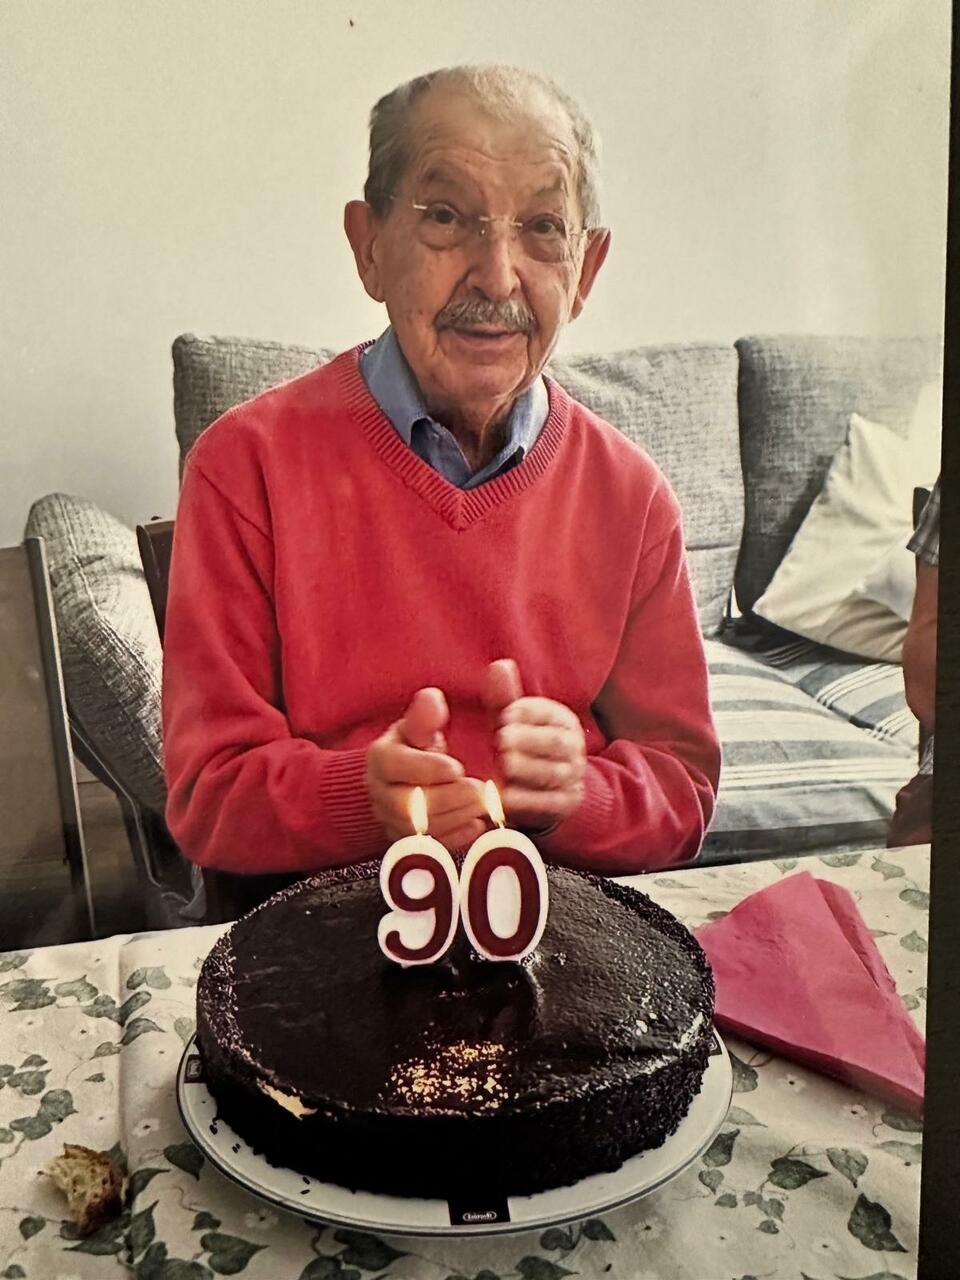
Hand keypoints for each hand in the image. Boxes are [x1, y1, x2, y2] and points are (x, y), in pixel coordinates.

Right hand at [366, 687, 487, 846]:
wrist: (410, 777)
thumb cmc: (421, 745)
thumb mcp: (422, 724)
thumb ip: (427, 714)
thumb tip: (432, 698)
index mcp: (381, 758)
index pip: (396, 766)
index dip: (427, 768)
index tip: (457, 767)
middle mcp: (380, 792)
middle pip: (407, 805)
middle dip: (448, 798)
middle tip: (480, 790)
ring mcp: (391, 820)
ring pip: (419, 829)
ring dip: (456, 818)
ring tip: (483, 806)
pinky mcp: (407, 841)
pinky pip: (429, 847)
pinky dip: (456, 838)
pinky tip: (478, 824)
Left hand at [484, 659, 586, 830]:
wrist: (546, 790)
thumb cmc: (521, 746)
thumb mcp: (511, 721)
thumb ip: (503, 697)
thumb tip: (500, 666)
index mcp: (562, 721)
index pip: (549, 712)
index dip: (528, 712)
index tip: (504, 715)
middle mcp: (572, 747)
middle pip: (555, 742)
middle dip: (529, 740)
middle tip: (501, 739)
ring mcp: (572, 777)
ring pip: (554, 772)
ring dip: (529, 768)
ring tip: (504, 764)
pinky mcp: (565, 803)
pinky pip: (551, 802)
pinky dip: (529, 800)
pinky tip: (506, 796)